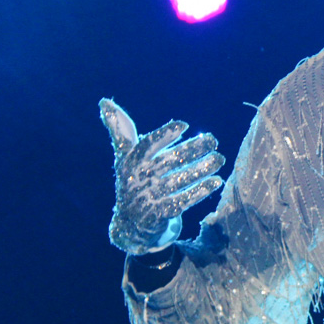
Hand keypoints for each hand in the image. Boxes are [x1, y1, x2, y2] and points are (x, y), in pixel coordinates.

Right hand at [100, 98, 223, 255]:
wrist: (130, 222)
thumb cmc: (132, 179)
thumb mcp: (125, 156)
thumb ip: (121, 130)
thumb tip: (104, 101)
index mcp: (130, 162)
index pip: (146, 146)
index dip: (164, 135)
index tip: (184, 126)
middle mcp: (139, 179)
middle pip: (168, 162)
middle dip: (192, 150)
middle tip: (213, 140)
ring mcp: (150, 197)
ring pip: (179, 181)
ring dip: (201, 169)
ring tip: (219, 159)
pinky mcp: (161, 214)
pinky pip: (183, 201)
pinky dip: (200, 191)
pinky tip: (216, 181)